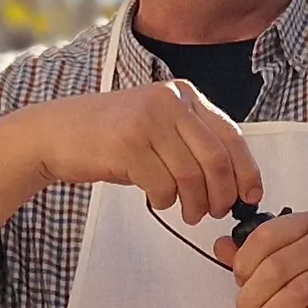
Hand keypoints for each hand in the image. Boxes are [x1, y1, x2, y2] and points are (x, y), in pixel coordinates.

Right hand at [14, 82, 260, 221]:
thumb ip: (193, 144)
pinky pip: (162, 186)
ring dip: (194, 204)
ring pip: (191, 177)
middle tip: (214, 213)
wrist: (56, 133)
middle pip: (216, 160)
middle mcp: (170, 101)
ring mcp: (148, 120)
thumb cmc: (111, 137)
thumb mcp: (158, 128)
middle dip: (221, 196)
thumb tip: (234, 183)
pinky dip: (165, 201)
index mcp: (184, 95)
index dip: (247, 172)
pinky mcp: (127, 144)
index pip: (231, 136)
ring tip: (187, 213)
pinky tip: (156, 199)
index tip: (250, 197)